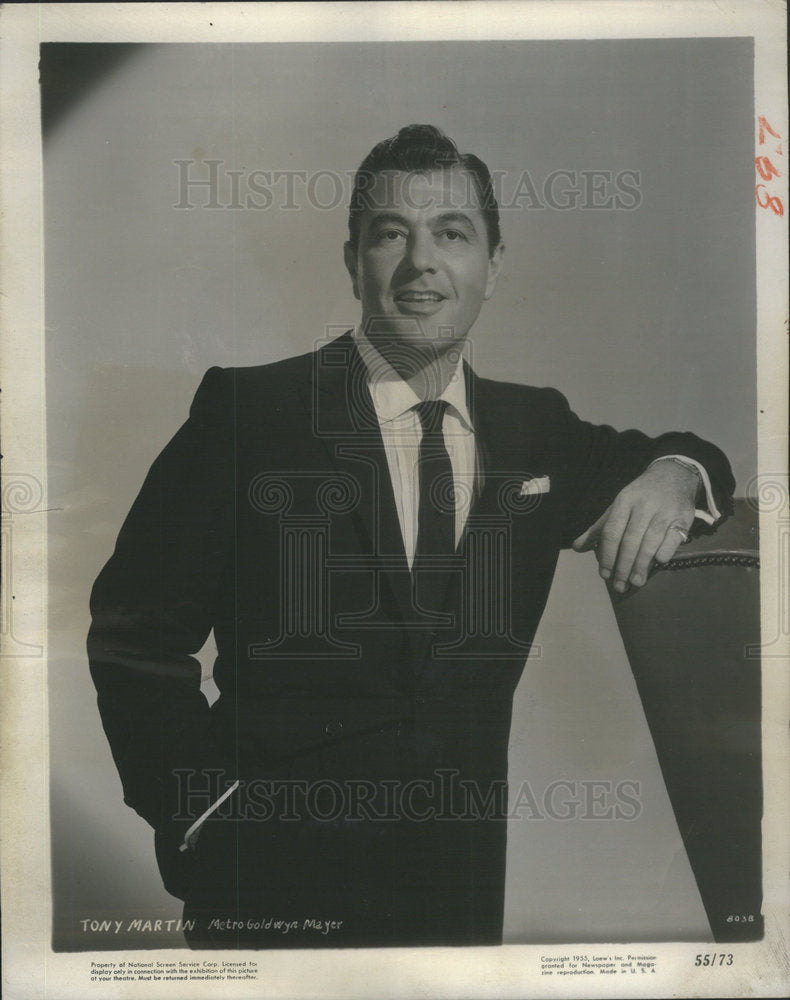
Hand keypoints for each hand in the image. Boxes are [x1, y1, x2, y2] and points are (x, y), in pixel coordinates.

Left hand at [572, 461, 698, 591]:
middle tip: (619, 586)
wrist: (673, 475)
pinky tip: (658, 563)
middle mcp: (643, 506)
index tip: (604, 574)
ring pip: (650, 541)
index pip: (611, 532)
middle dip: (623, 565)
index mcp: (623, 502)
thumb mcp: (617, 507)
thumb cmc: (640, 496)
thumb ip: (598, 529)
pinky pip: (673, 538)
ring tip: (636, 582)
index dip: (607, 555)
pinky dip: (665, 551)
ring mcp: (664, 511)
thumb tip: (577, 548)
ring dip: (642, 564)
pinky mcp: (683, 517)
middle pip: (630, 540)